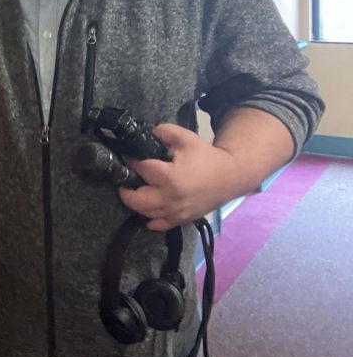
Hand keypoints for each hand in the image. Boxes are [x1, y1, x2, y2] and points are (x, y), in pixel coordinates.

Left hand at [117, 123, 241, 230]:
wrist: (230, 177)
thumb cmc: (206, 157)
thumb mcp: (184, 137)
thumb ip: (163, 131)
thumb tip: (147, 134)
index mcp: (170, 177)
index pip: (141, 170)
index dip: (132, 162)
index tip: (130, 158)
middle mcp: (170, 198)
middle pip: (136, 200)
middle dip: (126, 190)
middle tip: (126, 181)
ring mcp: (175, 212)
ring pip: (144, 213)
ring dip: (136, 203)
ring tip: (137, 191)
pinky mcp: (181, 220)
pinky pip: (158, 225)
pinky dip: (149, 218)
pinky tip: (149, 207)